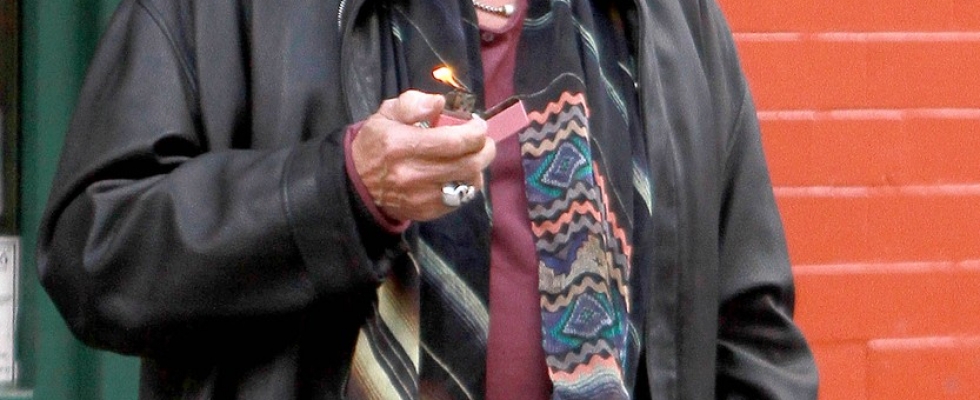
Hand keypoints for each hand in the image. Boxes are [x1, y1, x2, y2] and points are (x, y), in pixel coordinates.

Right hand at [351, 90, 495, 220]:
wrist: (358, 185)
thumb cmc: (377, 144)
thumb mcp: (387, 114)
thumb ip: (413, 103)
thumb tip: (439, 102)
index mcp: (401, 144)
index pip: (453, 141)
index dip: (475, 131)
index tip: (477, 124)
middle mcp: (412, 173)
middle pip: (468, 164)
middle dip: (485, 149)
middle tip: (483, 140)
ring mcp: (421, 196)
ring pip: (469, 183)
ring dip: (478, 167)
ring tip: (471, 156)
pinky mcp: (427, 212)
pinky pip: (461, 199)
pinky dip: (467, 184)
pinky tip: (459, 174)